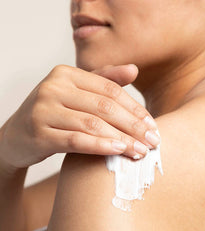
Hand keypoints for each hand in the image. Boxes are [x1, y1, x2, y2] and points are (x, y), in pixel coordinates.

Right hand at [0, 64, 158, 170]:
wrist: (16, 137)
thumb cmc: (54, 115)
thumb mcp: (76, 94)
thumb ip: (104, 80)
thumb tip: (134, 69)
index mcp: (67, 74)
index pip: (111, 90)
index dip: (135, 109)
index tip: (153, 126)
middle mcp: (54, 87)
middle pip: (105, 107)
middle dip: (134, 126)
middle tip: (153, 141)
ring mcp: (43, 109)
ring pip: (93, 124)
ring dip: (122, 139)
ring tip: (141, 151)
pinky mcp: (38, 133)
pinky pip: (75, 140)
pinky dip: (100, 146)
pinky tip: (118, 151)